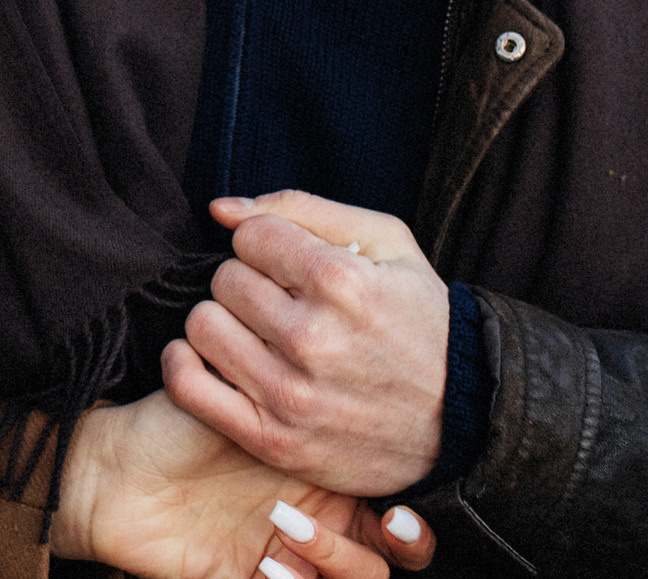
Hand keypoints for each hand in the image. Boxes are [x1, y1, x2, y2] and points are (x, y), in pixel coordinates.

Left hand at [55, 390, 434, 577]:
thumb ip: (299, 389)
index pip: (392, 500)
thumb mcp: (246, 397)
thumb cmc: (178, 422)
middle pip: (389, 553)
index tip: (401, 504)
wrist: (115, 466)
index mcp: (324, 474)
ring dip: (337, 561)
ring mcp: (288, 558)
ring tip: (289, 529)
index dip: (413, 514)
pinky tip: (270, 567)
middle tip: (385, 523)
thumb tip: (346, 358)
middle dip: (402, 544)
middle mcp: (316, 519)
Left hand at [167, 192, 449, 497]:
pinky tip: (210, 358)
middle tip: (280, 303)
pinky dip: (184, 365)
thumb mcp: (385, 243)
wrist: (463, 418)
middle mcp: (312, 338)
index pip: (250, 237)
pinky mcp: (274, 439)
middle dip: (248, 283)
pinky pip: (189, 387)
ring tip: (257, 332)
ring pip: (202, 326)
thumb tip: (220, 209)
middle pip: (224, 280)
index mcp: (342, 282)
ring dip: (223, 323)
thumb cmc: (418, 319)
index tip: (290, 265)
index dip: (268, 245)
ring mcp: (291, 394)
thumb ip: (299, 209)